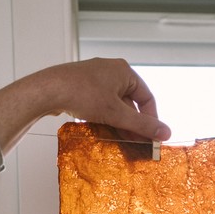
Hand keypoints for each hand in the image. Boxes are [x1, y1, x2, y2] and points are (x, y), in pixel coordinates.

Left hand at [33, 58, 171, 141]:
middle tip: (136, 143)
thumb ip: (142, 125)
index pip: (147, 97)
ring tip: (121, 140)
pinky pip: (101, 103)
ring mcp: (96, 77)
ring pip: (115, 104)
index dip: (151, 119)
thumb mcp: (116, 113)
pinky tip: (103, 131)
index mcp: (124, 71)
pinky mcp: (82, 85)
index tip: (151, 136)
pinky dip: (105, 117)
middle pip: (130, 101)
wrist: (49, 90)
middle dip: (133, 123)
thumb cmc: (83, 95)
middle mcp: (111, 70)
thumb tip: (166, 134)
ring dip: (119, 122)